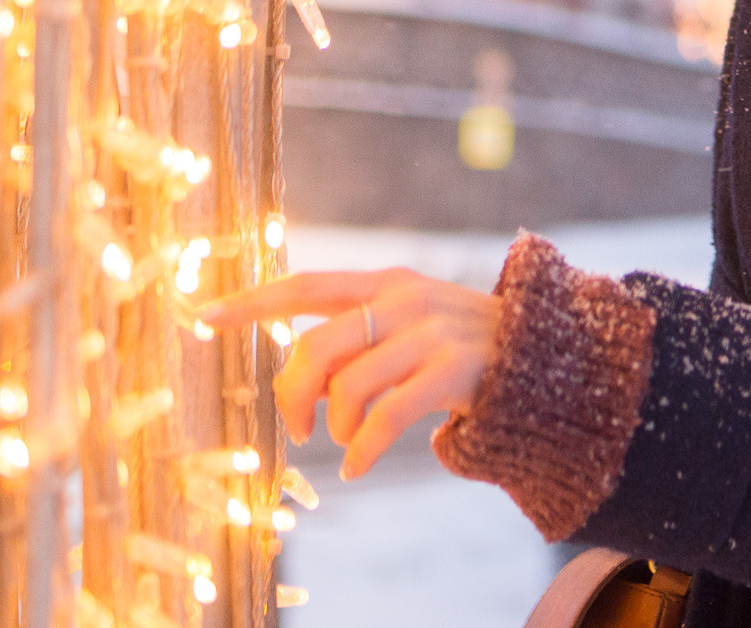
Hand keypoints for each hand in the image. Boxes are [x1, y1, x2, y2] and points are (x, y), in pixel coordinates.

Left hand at [200, 267, 502, 479]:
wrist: (547, 360)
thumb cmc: (462, 351)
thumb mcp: (410, 326)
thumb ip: (358, 337)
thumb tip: (296, 376)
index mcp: (387, 283)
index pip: (307, 286)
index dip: (253, 302)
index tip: (203, 317)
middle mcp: (405, 300)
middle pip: (316, 346)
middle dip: (292, 395)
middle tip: (296, 429)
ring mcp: (432, 333)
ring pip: (347, 385)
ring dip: (334, 427)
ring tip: (346, 443)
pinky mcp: (454, 372)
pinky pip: (385, 418)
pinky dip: (362, 450)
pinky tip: (359, 466)